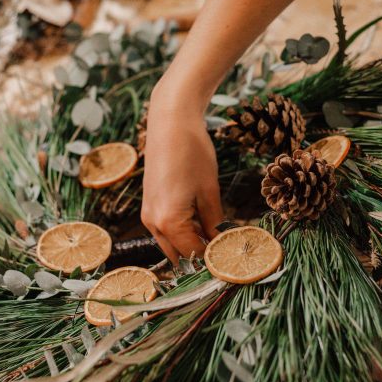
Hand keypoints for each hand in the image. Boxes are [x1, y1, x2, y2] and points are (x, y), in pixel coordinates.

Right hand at [141, 94, 222, 263]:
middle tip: (227, 252)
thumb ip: (215, 223)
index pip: (195, 254)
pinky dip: (182, 232)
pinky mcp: (148, 204)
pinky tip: (203, 222)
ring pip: (172, 244)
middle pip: (180, 254)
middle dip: (202, 255)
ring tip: (218, 237)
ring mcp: (147, 214)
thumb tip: (223, 244)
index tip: (233, 258)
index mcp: (169, 222)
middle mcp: (153, 223)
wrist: (170, 122)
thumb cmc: (191, 152)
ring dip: (192, 244)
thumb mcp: (210, 191)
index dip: (215, 259)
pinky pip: (165, 229)